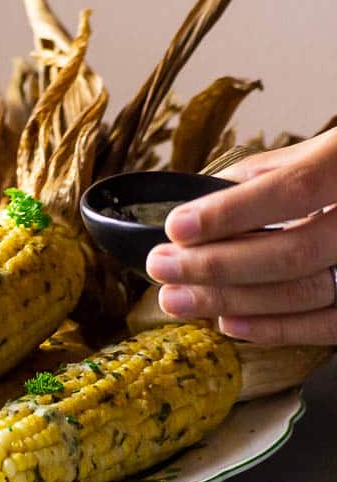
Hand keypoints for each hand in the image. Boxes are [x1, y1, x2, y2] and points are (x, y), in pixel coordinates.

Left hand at [146, 128, 336, 344]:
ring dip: (233, 301)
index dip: (232, 213)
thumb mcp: (314, 152)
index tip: (176, 227)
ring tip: (179, 298)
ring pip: (306, 294)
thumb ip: (261, 175)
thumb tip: (196, 203)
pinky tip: (229, 322)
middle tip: (162, 267)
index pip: (294, 190)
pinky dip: (275, 329)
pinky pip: (327, 325)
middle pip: (293, 253)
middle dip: (216, 265)